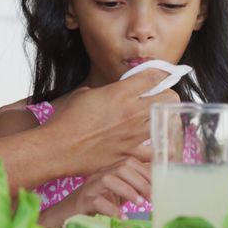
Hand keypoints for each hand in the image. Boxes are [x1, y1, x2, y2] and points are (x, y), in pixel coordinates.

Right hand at [38, 157, 151, 227]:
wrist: (69, 213)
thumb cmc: (98, 202)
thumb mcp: (119, 192)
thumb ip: (135, 187)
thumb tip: (159, 186)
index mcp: (111, 170)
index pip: (130, 163)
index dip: (146, 172)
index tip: (160, 186)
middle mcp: (101, 175)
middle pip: (122, 168)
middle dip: (140, 182)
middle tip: (152, 197)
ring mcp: (91, 187)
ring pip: (109, 179)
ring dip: (127, 190)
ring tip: (140, 203)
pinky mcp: (84, 202)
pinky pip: (97, 201)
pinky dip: (111, 209)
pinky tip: (122, 216)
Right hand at [47, 70, 178, 174]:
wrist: (58, 148)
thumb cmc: (66, 120)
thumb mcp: (84, 95)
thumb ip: (104, 91)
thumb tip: (109, 92)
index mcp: (120, 92)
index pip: (154, 76)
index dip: (162, 73)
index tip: (163, 76)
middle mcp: (131, 111)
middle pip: (170, 97)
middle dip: (169, 96)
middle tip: (161, 101)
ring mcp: (133, 134)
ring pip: (168, 123)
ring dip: (167, 121)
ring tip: (161, 123)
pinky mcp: (129, 154)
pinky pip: (155, 153)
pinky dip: (159, 151)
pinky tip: (158, 149)